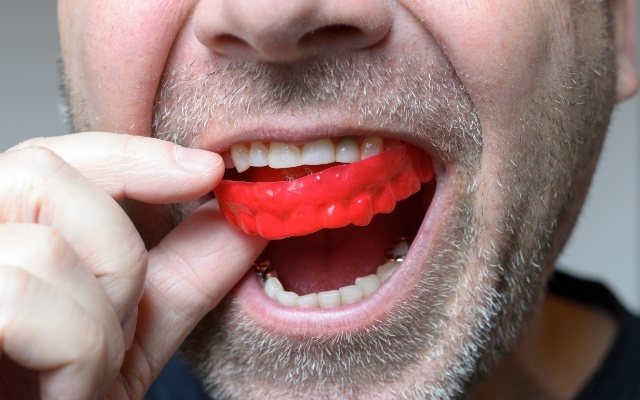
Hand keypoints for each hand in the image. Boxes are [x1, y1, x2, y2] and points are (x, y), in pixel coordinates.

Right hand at [0, 133, 266, 398]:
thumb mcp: (125, 340)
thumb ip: (179, 277)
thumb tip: (239, 221)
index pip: (54, 155)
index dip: (133, 153)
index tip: (209, 172)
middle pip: (42, 174)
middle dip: (115, 257)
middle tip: (117, 327)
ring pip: (43, 248)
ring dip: (95, 329)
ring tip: (78, 380)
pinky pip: (19, 299)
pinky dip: (70, 354)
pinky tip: (57, 395)